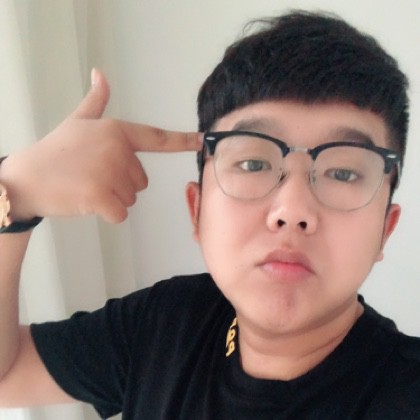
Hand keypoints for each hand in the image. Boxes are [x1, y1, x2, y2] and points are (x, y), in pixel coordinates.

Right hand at [0, 69, 201, 222]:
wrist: (26, 178)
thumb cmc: (55, 151)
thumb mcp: (76, 122)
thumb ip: (95, 102)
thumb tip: (100, 74)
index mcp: (117, 131)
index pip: (156, 138)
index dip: (183, 140)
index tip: (204, 140)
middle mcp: (117, 149)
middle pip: (141, 181)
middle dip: (120, 183)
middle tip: (92, 175)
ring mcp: (109, 172)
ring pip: (131, 198)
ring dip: (112, 198)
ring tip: (86, 186)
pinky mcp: (100, 196)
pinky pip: (120, 214)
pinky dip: (106, 214)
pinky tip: (86, 201)